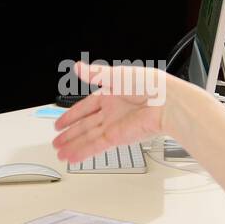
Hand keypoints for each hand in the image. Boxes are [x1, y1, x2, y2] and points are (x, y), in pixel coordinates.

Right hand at [52, 61, 174, 162]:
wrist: (167, 103)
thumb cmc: (150, 85)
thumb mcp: (117, 75)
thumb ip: (95, 74)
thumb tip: (77, 67)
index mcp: (111, 94)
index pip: (85, 107)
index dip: (72, 115)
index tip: (60, 123)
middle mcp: (112, 111)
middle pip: (85, 125)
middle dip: (70, 134)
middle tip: (57, 141)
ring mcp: (114, 125)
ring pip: (88, 138)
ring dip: (73, 146)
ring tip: (60, 153)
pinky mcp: (118, 137)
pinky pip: (96, 146)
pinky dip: (83, 152)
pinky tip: (72, 157)